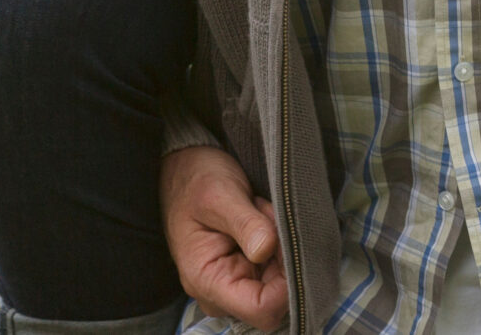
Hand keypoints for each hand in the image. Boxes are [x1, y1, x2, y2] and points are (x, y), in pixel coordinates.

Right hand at [162, 144, 287, 329]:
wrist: (188, 171)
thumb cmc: (198, 183)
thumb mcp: (221, 197)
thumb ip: (246, 225)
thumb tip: (266, 250)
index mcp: (206, 280)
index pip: (260, 310)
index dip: (287, 287)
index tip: (293, 250)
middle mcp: (220, 290)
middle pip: (275, 299)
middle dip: (284, 262)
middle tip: (273, 223)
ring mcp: (234, 281)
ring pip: (279, 283)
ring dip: (282, 251)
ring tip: (264, 217)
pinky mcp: (246, 270)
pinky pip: (277, 268)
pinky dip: (281, 246)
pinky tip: (267, 221)